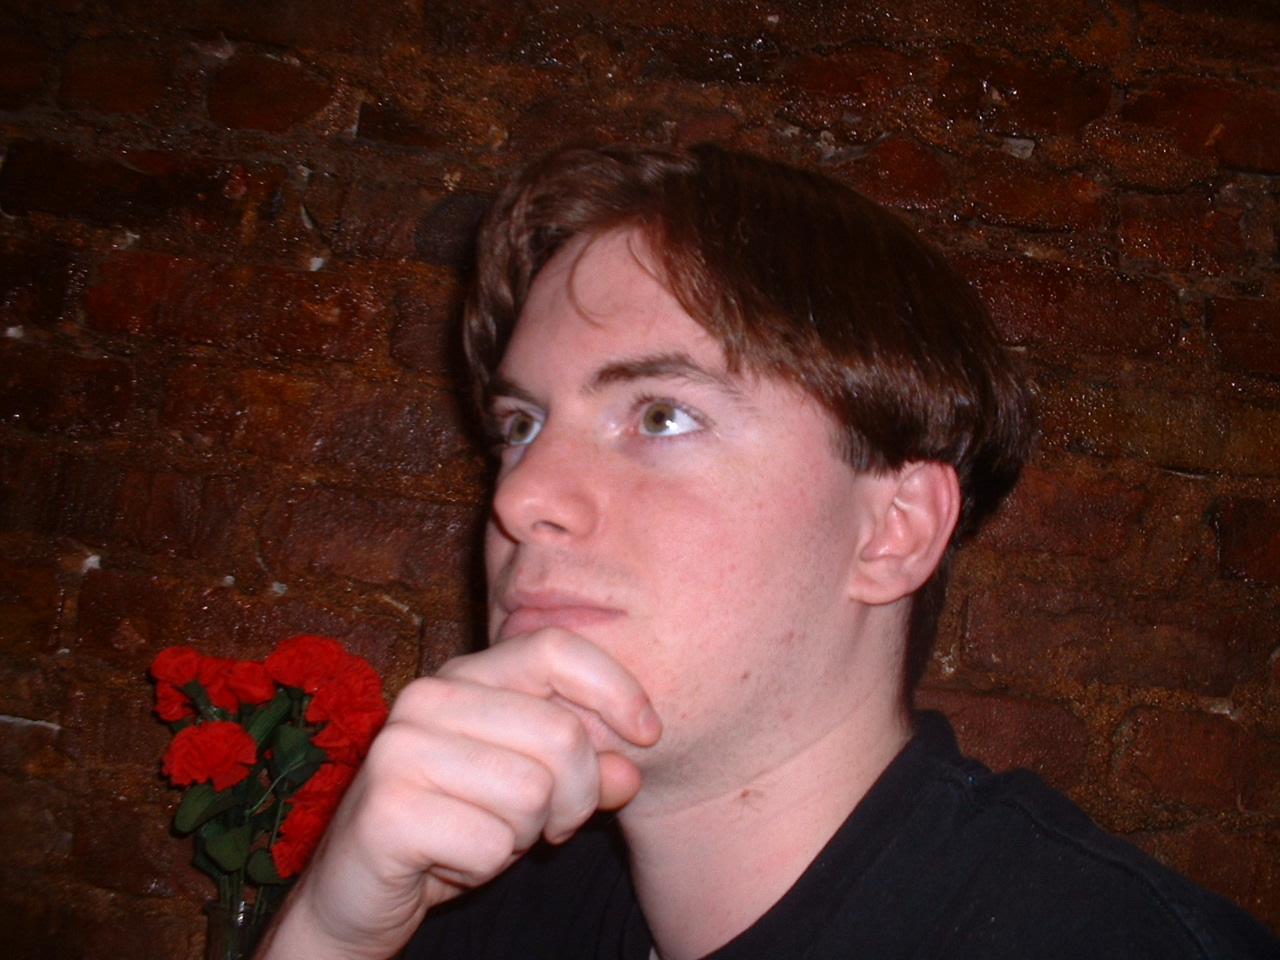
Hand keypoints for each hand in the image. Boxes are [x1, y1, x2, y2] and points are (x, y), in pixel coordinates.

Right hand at [254, 629, 661, 959]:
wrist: (359, 892)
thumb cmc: (456, 825)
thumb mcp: (534, 791)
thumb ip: (585, 771)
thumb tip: (631, 769)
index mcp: (467, 676)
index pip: (555, 648)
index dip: (615, 689)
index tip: (648, 736)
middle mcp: (429, 697)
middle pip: (561, 734)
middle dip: (576, 796)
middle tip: (551, 825)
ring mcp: (401, 749)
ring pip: (532, 793)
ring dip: (525, 835)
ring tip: (487, 835)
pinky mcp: (388, 810)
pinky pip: (493, 843)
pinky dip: (487, 866)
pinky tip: (452, 860)